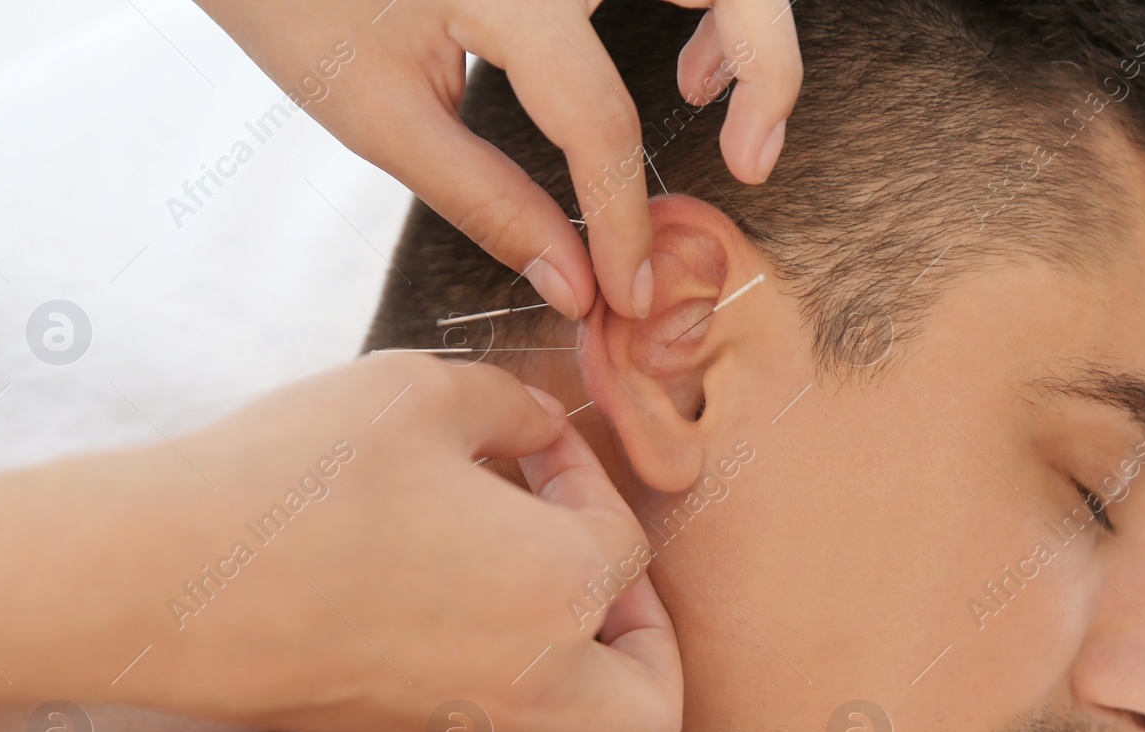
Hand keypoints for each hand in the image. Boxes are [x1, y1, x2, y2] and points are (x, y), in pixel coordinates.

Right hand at [0, 355, 681, 731]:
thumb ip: (509, 404)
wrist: (172, 575)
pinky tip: (453, 667)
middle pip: (650, 706)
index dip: (585, 478)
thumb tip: (540, 423)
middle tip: (592, 580)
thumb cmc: (301, 473)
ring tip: (531, 628)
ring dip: (581, 701)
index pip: (628, 541)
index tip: (532, 448)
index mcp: (564, 585)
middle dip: (646, 643)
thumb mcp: (419, 390)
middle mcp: (537, 684)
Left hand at [194, 0, 802, 319]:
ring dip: (744, 25)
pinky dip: (699, 0)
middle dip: (766, 70)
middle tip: (752, 158)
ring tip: (713, 103)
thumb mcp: (378, 115)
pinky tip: (682, 58)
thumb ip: (487, 201)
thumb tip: (572, 283)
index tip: (632, 290)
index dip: (624, 219)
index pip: (598, 117)